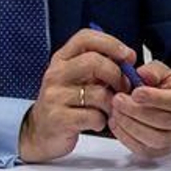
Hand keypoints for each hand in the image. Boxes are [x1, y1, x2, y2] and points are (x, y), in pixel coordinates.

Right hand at [19, 28, 138, 162]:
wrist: (42, 133)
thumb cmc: (68, 103)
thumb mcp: (79, 79)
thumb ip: (100, 67)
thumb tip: (128, 60)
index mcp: (62, 59)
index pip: (85, 38)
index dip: (111, 43)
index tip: (128, 56)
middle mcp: (56, 74)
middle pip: (94, 62)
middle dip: (117, 76)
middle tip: (123, 88)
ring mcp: (54, 96)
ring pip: (99, 93)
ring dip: (112, 104)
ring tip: (108, 110)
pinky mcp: (58, 119)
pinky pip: (94, 116)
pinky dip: (102, 121)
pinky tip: (96, 123)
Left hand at [108, 61, 170, 158]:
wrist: (167, 105)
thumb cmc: (165, 88)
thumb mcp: (162, 72)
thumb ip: (152, 71)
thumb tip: (143, 74)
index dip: (155, 98)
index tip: (136, 93)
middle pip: (163, 121)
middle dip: (136, 111)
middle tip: (118, 100)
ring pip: (154, 139)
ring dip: (130, 125)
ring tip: (116, 112)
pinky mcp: (160, 151)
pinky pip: (143, 149)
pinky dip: (126, 137)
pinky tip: (117, 123)